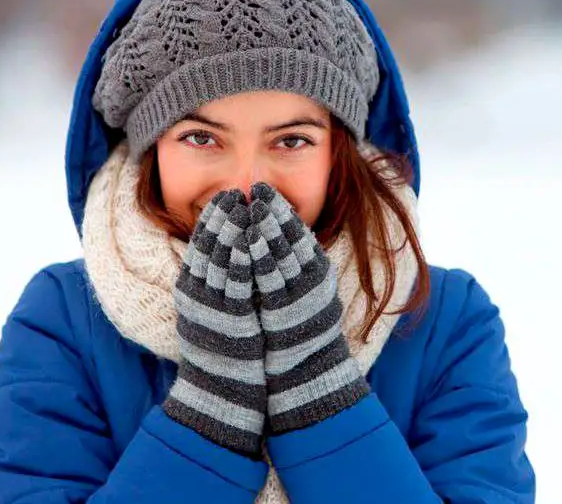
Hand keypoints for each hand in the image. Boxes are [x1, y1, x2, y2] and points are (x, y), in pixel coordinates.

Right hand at [163, 189, 266, 457]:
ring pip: (220, 258)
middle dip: (221, 217)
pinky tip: (250, 239)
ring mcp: (213, 306)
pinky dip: (242, 257)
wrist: (221, 389)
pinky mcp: (231, 318)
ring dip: (232, 230)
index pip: (199, 245)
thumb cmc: (221, 348)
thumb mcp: (208, 310)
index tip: (224, 198)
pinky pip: (236, 281)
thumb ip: (212, 283)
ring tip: (243, 205)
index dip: (212, 220)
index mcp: (190, 289)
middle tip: (234, 192)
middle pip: (208, 246)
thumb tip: (225, 253)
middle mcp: (197, 294)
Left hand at [246, 182, 368, 434]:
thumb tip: (273, 241)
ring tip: (249, 205)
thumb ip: (294, 269)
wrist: (305, 373)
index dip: (282, 210)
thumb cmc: (299, 333)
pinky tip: (244, 239)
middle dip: (272, 211)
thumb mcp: (303, 295)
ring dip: (264, 227)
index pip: (299, 233)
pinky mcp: (283, 310)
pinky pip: (267, 277)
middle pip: (290, 237)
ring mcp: (298, 295)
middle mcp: (311, 280)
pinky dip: (256, 255)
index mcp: (316, 273)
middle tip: (257, 189)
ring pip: (280, 253)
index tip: (266, 191)